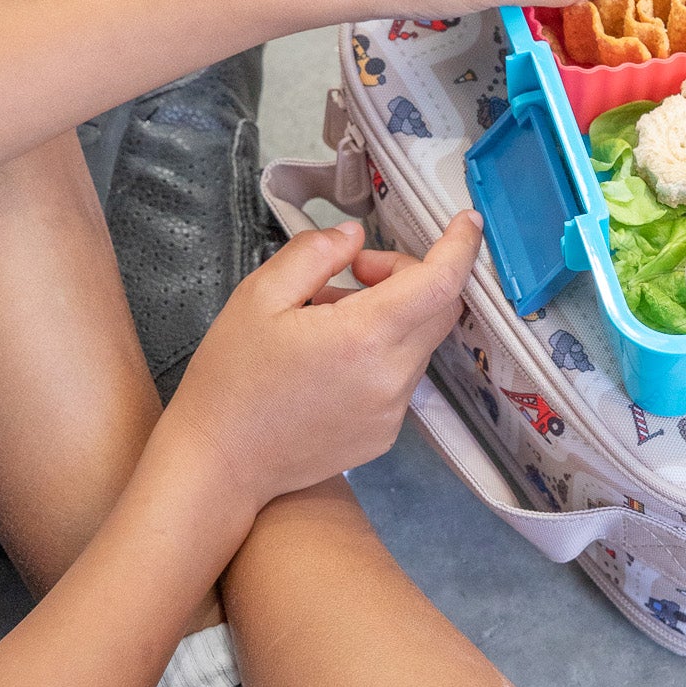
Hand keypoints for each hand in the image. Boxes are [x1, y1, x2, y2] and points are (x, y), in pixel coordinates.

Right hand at [158, 216, 481, 523]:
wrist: (219, 464)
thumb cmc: (232, 380)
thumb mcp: (259, 296)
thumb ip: (314, 254)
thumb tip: (355, 238)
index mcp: (363, 337)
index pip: (441, 283)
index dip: (460, 246)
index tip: (466, 222)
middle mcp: (391, 378)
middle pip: (438, 309)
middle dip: (409, 275)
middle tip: (355, 271)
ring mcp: (392, 412)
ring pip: (418, 342)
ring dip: (391, 315)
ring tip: (328, 317)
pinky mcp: (385, 434)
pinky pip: (402, 378)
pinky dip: (382, 353)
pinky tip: (333, 359)